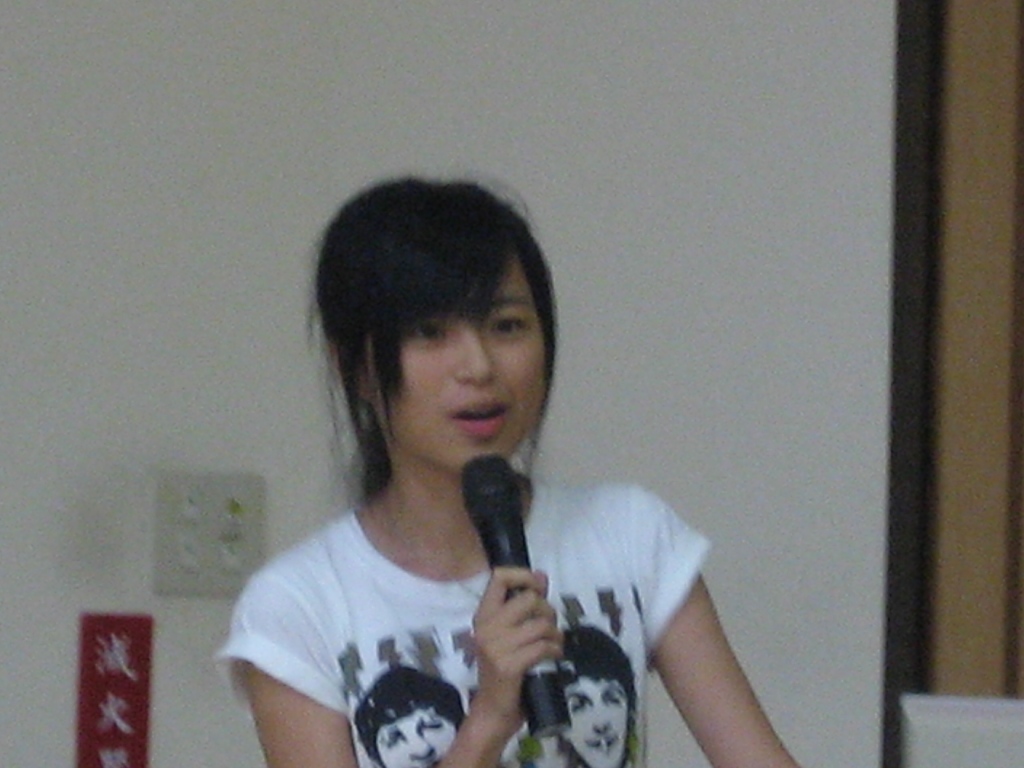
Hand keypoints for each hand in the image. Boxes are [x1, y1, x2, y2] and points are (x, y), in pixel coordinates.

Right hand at [468, 567, 562, 738]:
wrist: (493, 710)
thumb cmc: (502, 669)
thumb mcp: (507, 634)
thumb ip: (521, 607)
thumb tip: (542, 577)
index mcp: (483, 615)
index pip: (499, 578)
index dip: (524, 575)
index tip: (539, 585)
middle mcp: (486, 627)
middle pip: (529, 599)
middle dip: (548, 611)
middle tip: (549, 627)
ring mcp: (496, 646)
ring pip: (540, 624)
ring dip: (555, 634)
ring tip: (553, 643)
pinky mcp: (509, 665)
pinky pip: (543, 647)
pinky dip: (555, 650)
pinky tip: (553, 656)